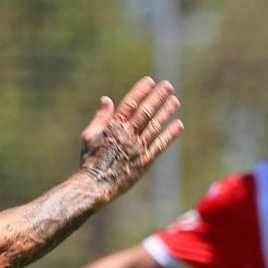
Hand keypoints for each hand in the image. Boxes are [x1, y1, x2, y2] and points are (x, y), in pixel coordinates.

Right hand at [78, 77, 182, 199]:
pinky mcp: (145, 161)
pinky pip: (160, 145)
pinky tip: (178, 124)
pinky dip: (170, 134)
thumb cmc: (89, 161)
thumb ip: (101, 118)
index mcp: (113, 127)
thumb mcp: (89, 136)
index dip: (141, 91)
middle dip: (157, 97)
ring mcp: (137, 148)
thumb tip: (107, 100)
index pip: (129, 104)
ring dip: (166, 112)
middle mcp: (127, 135)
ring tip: (175, 101)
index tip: (150, 81)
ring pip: (155, 126)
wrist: (94, 186)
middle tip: (168, 85)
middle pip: (145, 112)